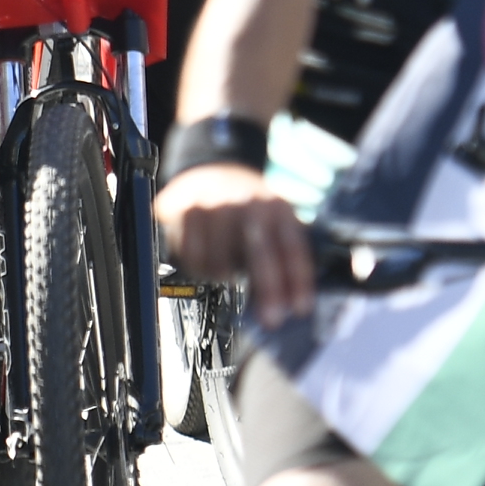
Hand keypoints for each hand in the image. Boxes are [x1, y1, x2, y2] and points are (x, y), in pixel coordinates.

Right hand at [159, 161, 312, 323]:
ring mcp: (215, 204)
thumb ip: (282, 252)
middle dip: (269, 287)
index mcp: (277, 208)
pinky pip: (191, 253)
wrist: (210, 167)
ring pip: (220, 258)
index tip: (299, 309)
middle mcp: (248, 203)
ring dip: (223, 278)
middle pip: (262, 251)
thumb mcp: (273, 219)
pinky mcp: (185, 208)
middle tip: (271, 318)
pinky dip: (196, 266)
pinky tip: (201, 264)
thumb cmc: (246, 210)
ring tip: (223, 277)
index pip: (292, 246)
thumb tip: (293, 301)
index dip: (298, 280)